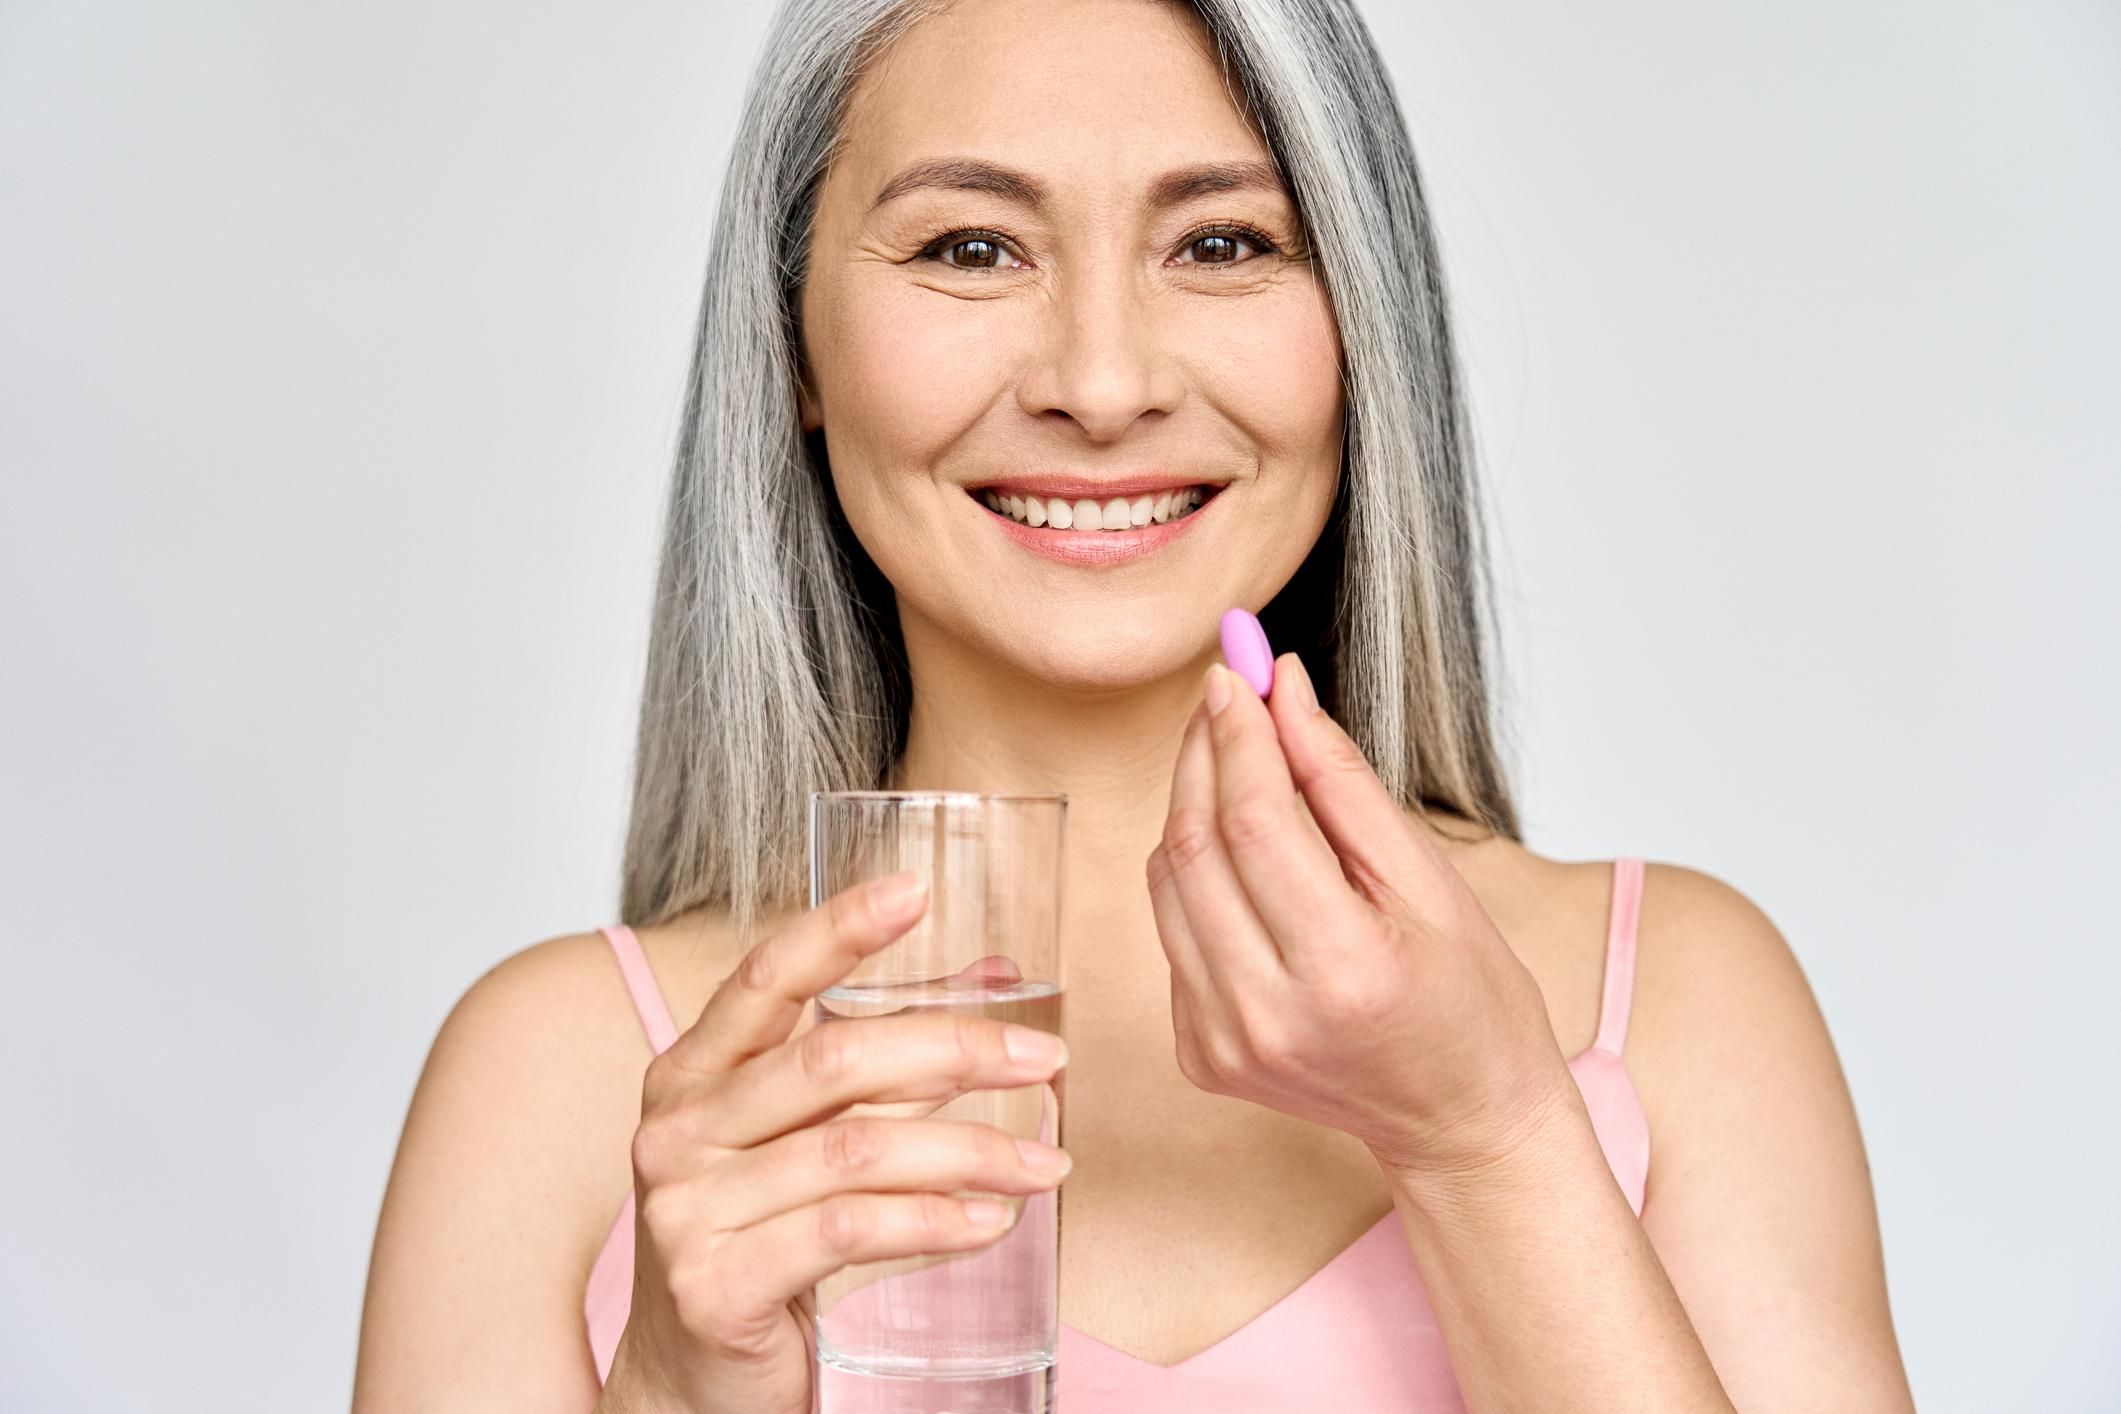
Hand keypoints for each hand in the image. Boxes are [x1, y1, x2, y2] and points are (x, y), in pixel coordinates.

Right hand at [602, 874, 1071, 1413]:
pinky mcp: (715, 1285)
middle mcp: (677, 1129)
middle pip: (833, 1059)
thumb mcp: (805, 1142)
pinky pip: (849, 1231)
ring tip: (1044, 1162)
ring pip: (857, 1151)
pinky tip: (991, 1221)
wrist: (690, 1386)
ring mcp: (687, 1209)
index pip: (763, 978)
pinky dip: (935, 1223)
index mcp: (690, 1074)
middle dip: (956, 1050)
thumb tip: (997, 978)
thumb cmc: (758, 1247)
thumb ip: (884, 1067)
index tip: (914, 890)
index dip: (837, 929)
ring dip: (971, 1150)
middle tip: (1045, 1060)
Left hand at [1144, 654, 1570, 1178]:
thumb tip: (1283, 691)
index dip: (1238, 735)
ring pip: (1167, 884)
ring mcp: (1222, 1043)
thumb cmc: (1469, 999)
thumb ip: (1343, 784)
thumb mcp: (1430, 881)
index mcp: (1342, 970)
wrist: (1462, 1118)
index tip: (1237, 674)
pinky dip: (1195, 875)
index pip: (1254, 822)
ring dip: (1190, 806)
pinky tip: (1240, 854)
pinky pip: (1172, 932)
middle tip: (1225, 696)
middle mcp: (1266, 1014)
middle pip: (1194, 847)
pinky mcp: (1199, 1054)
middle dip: (1203, 755)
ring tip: (1234, 759)